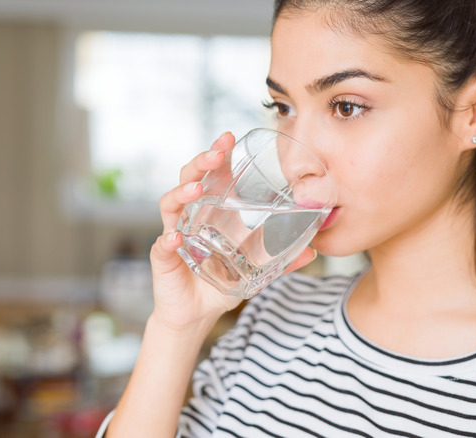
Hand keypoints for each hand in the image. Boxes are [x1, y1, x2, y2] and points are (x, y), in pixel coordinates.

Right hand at [149, 132, 317, 331]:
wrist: (196, 315)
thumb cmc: (220, 284)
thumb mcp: (256, 271)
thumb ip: (282, 260)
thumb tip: (313, 251)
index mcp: (209, 212)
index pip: (211, 176)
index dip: (217, 155)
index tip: (229, 138)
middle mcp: (188, 217)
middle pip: (189, 179)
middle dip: (201, 163)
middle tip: (217, 153)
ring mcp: (174, 235)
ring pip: (170, 205)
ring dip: (182, 193)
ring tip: (197, 189)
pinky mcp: (164, 259)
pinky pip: (162, 246)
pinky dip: (167, 241)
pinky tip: (175, 239)